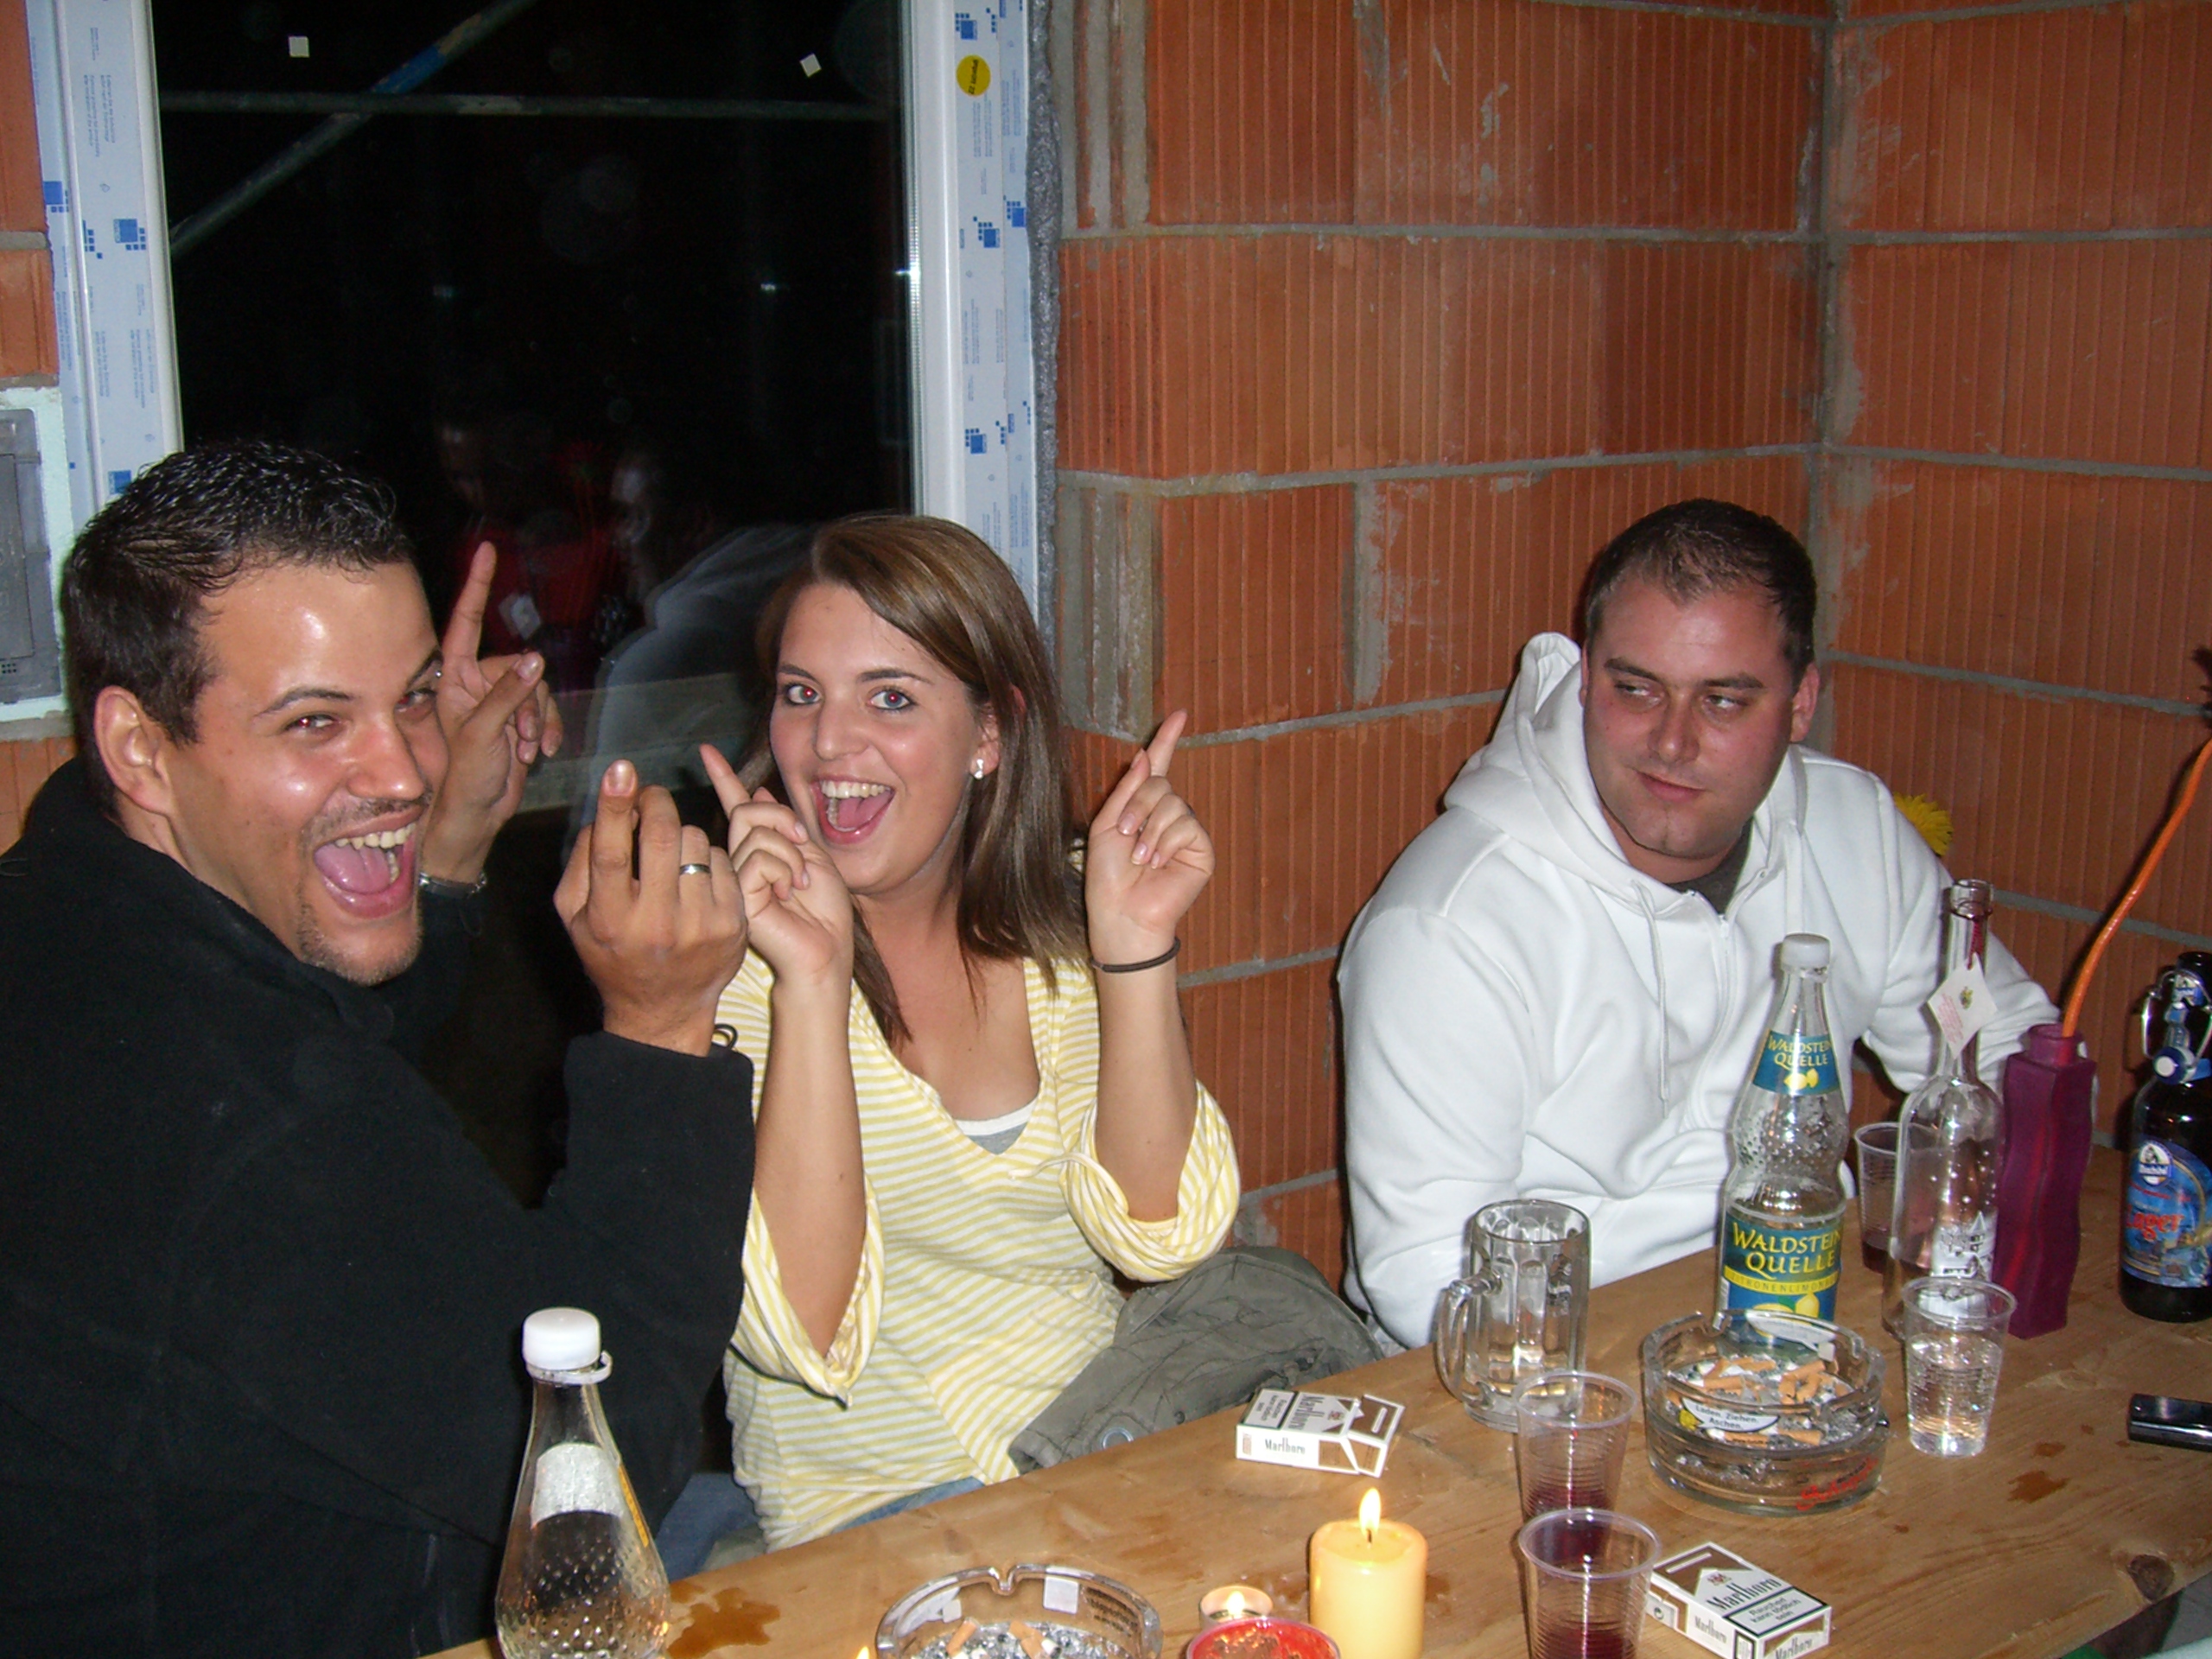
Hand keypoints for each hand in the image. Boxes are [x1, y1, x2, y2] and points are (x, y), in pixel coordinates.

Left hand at [419, 543, 566, 883]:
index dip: (476, 587)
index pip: (465, 623)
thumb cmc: (463, 777)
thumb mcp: (483, 733)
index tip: (488, 552)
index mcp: (454, 679)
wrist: (476, 817)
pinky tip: (539, 753)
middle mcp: (475, 685)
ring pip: (537, 689)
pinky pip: (546, 711)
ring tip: (527, 750)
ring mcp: (498, 703)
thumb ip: (509, 695)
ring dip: (540, 721)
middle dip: (530, 699)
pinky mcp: (519, 722)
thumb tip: (536, 659)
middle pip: (519, 665)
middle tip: (523, 736)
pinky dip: (548, 731)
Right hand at [556, 761, 746, 1054]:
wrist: (663, 1011)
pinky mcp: (732, 924)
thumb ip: (581, 863)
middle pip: (665, 836)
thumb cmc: (612, 953)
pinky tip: (696, 879)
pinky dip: (707, 859)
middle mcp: (656, 922)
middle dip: (658, 803)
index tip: (622, 769)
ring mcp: (699, 924)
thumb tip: (603, 813)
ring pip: (697, 842)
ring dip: (682, 835)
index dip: (616, 805)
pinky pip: (722, 862)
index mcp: (609, 918)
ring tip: (671, 855)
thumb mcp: (575, 917)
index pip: (612, 851)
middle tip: (652, 797)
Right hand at [701, 745, 854, 992]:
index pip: (736, 806)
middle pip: (749, 810)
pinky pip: (758, 858)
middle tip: (804, 849)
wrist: (826, 951)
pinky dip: (783, 870)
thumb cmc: (824, 912)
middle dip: (784, 821)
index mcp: (757, 850)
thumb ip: (784, 827)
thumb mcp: (811, 856)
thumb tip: (756, 790)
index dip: (723, 777)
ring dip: (790, 854)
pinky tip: (788, 895)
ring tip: (798, 884)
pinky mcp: (736, 894)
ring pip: (756, 832)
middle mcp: (739, 861)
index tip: (707, 751)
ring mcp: (734, 878)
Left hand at [1085, 710, 1213, 963]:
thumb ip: (1127, 790)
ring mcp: (1186, 830)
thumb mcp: (1107, 825)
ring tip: (1140, 857)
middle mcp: (1167, 814)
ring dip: (1149, 827)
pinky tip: (1157, 863)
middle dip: (1137, 805)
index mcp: (1142, 806)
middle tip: (1125, 835)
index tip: (1180, 714)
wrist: (1121, 913)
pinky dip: (1166, 841)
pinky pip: (1186, 824)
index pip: (1159, 766)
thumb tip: (1147, 755)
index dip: (1168, 740)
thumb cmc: (1107, 876)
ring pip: (1172, 802)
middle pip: (1160, 782)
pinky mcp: (1200, 848)